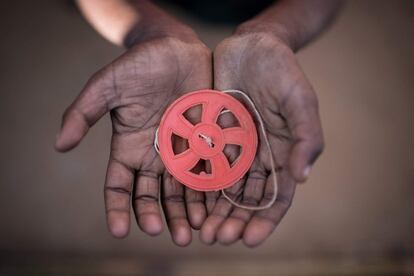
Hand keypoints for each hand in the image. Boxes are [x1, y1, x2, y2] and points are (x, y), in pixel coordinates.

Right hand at [55, 34, 211, 245]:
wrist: (174, 49)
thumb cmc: (138, 65)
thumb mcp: (106, 86)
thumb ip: (83, 113)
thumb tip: (58, 145)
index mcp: (128, 147)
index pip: (119, 185)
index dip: (118, 208)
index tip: (120, 231)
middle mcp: (154, 155)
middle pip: (153, 195)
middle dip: (159, 216)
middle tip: (167, 235)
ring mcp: (181, 150)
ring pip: (182, 190)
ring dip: (187, 212)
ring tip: (194, 232)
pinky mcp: (206, 141)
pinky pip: (208, 170)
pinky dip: (210, 191)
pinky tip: (215, 208)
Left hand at [200, 32, 323, 246]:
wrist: (253, 47)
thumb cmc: (283, 72)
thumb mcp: (300, 101)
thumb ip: (305, 137)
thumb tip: (301, 179)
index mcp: (284, 153)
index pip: (277, 196)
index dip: (265, 220)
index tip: (249, 240)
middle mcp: (259, 157)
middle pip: (247, 199)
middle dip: (234, 221)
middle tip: (217, 239)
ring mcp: (235, 148)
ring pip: (224, 188)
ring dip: (215, 211)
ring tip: (202, 231)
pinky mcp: (213, 136)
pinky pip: (205, 165)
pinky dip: (199, 186)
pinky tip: (188, 202)